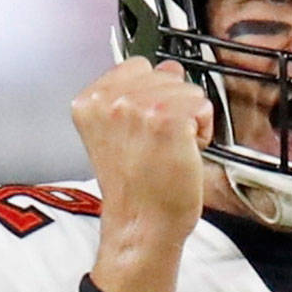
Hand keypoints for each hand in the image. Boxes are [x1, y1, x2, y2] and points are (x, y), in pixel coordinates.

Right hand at [71, 57, 214, 291]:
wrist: (142, 225)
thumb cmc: (135, 189)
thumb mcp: (118, 133)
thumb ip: (136, 95)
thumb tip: (168, 67)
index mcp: (89, 101)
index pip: (136, 66)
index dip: (150, 95)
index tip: (145, 124)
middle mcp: (110, 100)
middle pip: (164, 74)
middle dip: (171, 105)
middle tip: (157, 143)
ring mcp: (138, 107)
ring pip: (187, 89)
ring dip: (188, 118)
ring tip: (170, 148)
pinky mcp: (166, 118)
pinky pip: (201, 106)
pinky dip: (202, 130)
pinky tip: (184, 151)